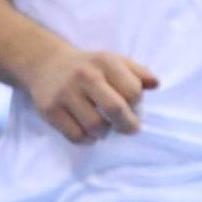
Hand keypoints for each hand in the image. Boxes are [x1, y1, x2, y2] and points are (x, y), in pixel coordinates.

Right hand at [20, 44, 158, 144]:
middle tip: (130, 129)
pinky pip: (76, 136)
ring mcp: (65, 93)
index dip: (137, 105)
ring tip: (105, 128)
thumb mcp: (113, 61)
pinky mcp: (50, 110)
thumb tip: (155, 85)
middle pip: (115, 108)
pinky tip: (88, 132)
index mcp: (104, 61)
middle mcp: (84, 75)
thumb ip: (138, 72)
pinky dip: (87, 139)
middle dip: (128, 125)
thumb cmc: (88, 67)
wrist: (45, 63)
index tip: (133, 108)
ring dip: (105, 133)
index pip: (133, 91)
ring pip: (95, 126)